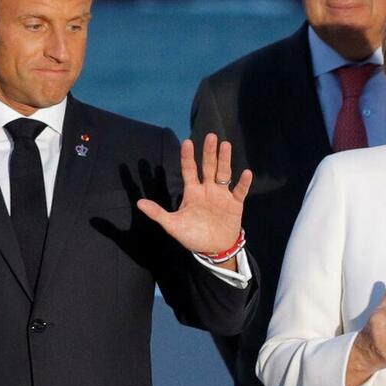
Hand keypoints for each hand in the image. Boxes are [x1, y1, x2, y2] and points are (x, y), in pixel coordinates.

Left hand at [136, 133, 251, 255]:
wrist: (213, 250)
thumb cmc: (192, 236)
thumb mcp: (172, 225)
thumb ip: (157, 213)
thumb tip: (139, 203)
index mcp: (192, 191)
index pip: (189, 170)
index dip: (188, 157)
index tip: (187, 142)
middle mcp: (207, 189)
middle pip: (208, 167)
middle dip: (209, 152)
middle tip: (210, 136)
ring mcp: (222, 196)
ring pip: (223, 174)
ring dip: (224, 160)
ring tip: (225, 145)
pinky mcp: (235, 204)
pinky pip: (239, 191)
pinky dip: (243, 183)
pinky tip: (246, 173)